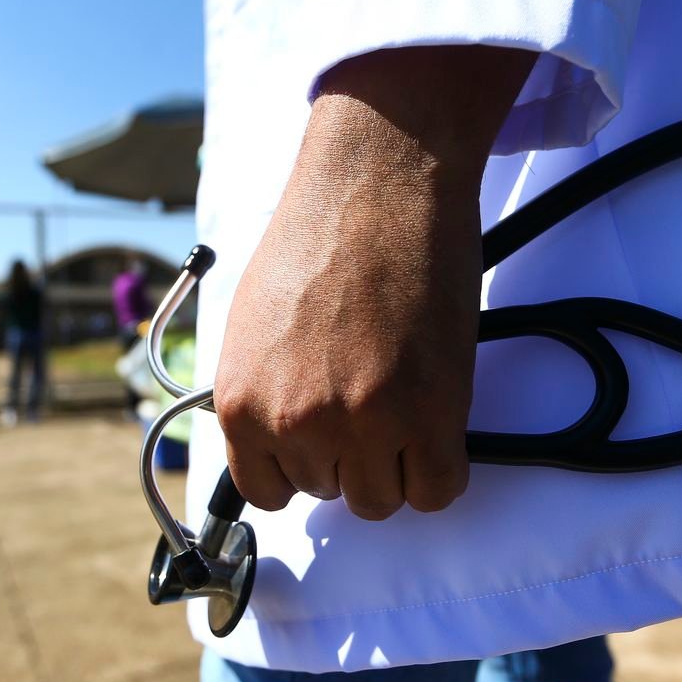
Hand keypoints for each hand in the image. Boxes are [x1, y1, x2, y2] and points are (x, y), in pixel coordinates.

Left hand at [214, 46, 536, 519]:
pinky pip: (436, 489)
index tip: (324, 440)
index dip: (302, 466)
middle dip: (351, 455)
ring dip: (396, 462)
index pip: (268, 490)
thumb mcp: (254, 325)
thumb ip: (262, 391)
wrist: (379, 182)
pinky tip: (438, 425)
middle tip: (372, 397)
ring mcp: (362, 423)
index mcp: (241, 402)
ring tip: (404, 401)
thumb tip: (276, 437)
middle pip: (330, 493)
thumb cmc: (318, 235)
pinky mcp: (428, 414)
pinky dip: (440, 468)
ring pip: (382, 499)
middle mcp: (294, 422)